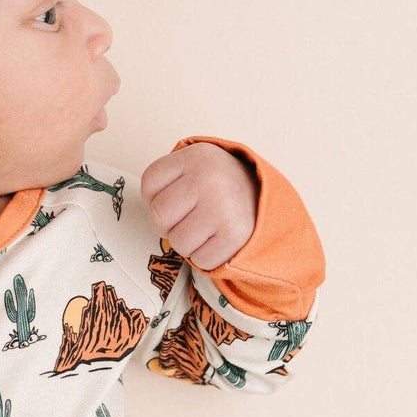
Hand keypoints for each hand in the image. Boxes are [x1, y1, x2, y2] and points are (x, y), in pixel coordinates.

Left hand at [139, 141, 258, 271]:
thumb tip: (152, 213)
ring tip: (205, 228)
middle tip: (188, 217)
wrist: (267, 200)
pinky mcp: (235, 236)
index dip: (154, 197)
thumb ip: (167, 180)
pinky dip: (206, 256)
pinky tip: (218, 239)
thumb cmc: (219, 186)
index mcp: (196, 156)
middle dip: (168, 224)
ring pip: (178, 242)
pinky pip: (200, 260)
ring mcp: (223, 208)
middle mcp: (209, 179)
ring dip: (187, 242)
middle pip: (159, 216)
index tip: (174, 198)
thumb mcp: (195, 166)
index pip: (150, 182)